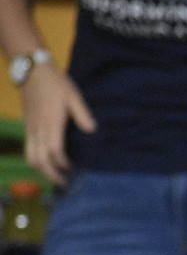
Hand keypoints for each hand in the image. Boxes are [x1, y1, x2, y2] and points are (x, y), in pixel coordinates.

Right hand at [21, 63, 95, 185]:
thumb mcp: (73, 95)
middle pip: (39, 160)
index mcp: (51, 123)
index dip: (63, 164)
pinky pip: (28, 149)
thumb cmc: (56, 83)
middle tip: (64, 183)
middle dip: (51, 174)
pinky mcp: (27, 127)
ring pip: (30, 156)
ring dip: (41, 170)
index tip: (74, 170)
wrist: (32, 71)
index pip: (54, 152)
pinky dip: (36, 161)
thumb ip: (82, 114)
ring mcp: (30, 128)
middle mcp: (38, 129)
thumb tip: (92, 130)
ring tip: (55, 177)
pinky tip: (48, 164)